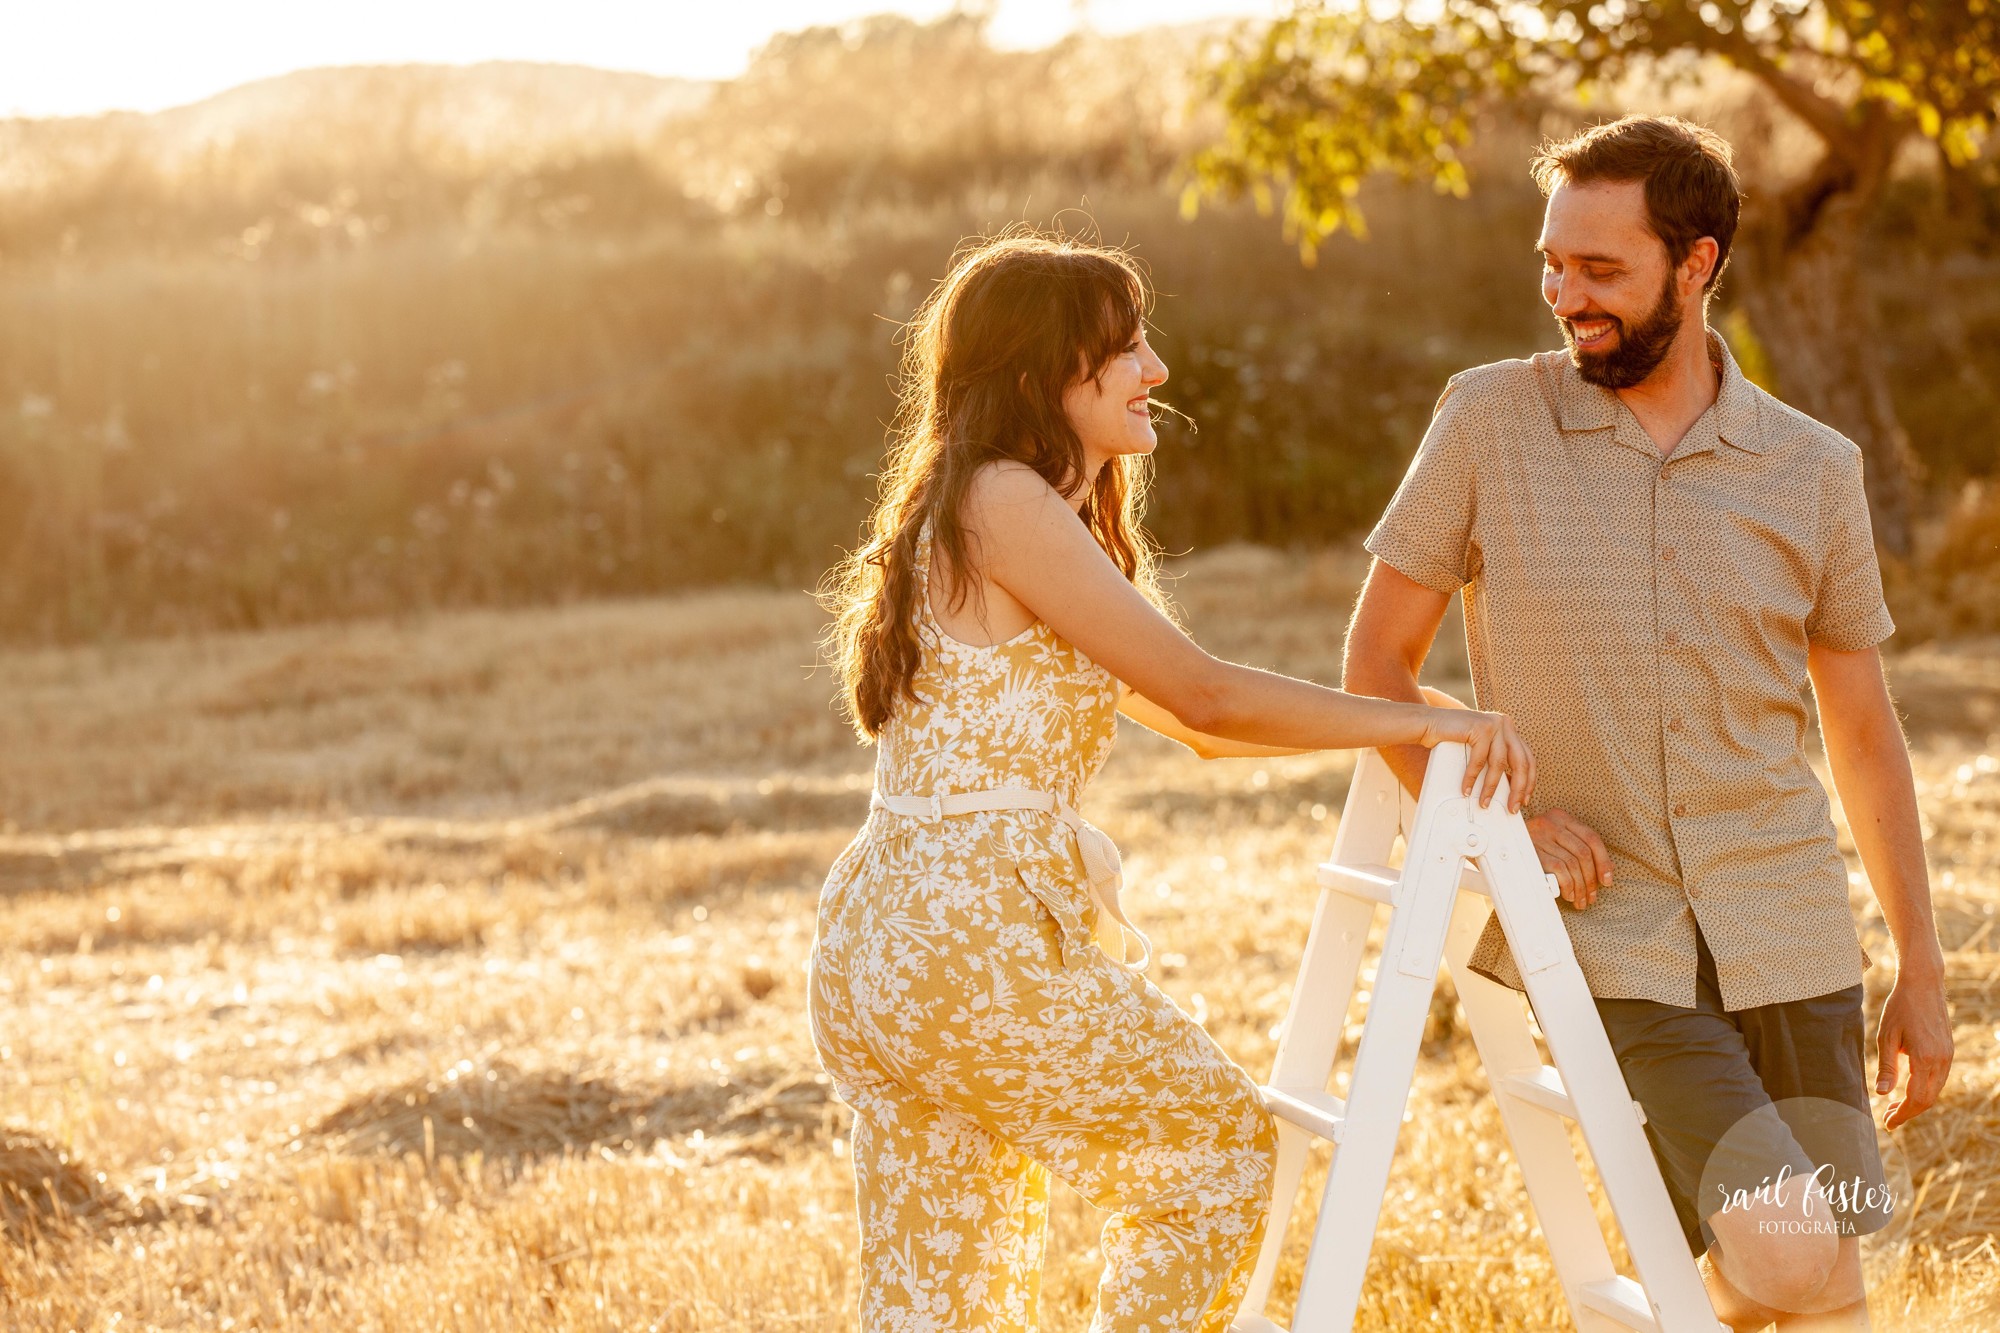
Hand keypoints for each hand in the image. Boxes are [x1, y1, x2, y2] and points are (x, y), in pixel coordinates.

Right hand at [1420, 708, 1533, 812]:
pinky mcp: (1480, 728)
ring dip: (1491, 787)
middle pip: (1520, 762)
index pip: (1527, 758)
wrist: (1428, 723)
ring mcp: (1493, 724)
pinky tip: (1466, 789)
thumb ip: (1495, 759)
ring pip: (1499, 764)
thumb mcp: (1481, 749)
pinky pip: (1479, 761)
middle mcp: (1504, 724)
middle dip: (1517, 789)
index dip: (1528, 781)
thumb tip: (1509, 787)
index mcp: (1508, 728)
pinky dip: (1471, 778)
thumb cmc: (1451, 739)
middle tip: (1512, 806)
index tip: (1524, 798)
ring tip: (1484, 802)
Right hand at [1527, 808, 1611, 909]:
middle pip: (1584, 853)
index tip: (1607, 880)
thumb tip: (1605, 871)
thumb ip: (1574, 848)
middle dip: (1591, 880)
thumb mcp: (1553, 841)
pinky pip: (1559, 870)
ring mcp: (1539, 836)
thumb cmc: (1529, 849)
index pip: (1591, 838)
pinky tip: (1568, 894)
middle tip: (1590, 897)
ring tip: (1580, 900)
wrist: (1494, 845)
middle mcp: (1551, 822)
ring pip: (1573, 864)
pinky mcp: (1531, 851)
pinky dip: (1568, 885)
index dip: (1604, 861)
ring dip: (1580, 887)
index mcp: (1560, 817)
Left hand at [1876, 966, 1952, 1129]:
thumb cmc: (1900, 1008)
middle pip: (1928, 1099)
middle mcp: (1942, 1060)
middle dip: (1908, 1112)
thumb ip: (1887, 1067)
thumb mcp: (1886, 1036)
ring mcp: (1948, 1056)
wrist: (1924, 985)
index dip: (1902, 1114)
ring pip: (1935, 1090)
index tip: (1887, 1124)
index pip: (1916, 1098)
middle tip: (1887, 1118)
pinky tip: (1907, 1089)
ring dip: (1916, 1102)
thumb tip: (1882, 1094)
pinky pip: (1938, 1079)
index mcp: (1925, 1058)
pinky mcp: (1948, 1051)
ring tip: (1894, 1107)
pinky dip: (1924, 1089)